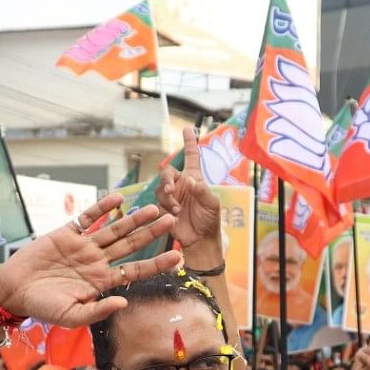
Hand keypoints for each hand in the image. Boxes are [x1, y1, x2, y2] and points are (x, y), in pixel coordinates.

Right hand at [0, 194, 182, 328]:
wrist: (14, 291)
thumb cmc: (42, 307)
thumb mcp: (71, 316)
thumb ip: (98, 311)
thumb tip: (124, 301)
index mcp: (101, 282)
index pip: (135, 271)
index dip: (156, 264)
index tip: (178, 257)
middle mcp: (97, 262)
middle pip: (130, 245)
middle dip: (151, 234)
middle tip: (172, 220)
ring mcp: (83, 246)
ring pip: (114, 229)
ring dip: (133, 219)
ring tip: (153, 207)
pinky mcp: (67, 233)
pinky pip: (88, 218)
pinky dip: (102, 208)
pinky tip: (118, 198)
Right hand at [158, 128, 221, 250]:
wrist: (200, 241)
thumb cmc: (210, 221)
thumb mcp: (212, 205)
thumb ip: (202, 191)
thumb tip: (190, 181)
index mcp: (194, 179)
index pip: (191, 156)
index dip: (189, 142)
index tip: (187, 128)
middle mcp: (181, 185)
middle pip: (166, 172)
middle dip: (166, 179)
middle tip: (171, 190)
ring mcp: (172, 197)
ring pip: (160, 188)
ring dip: (168, 198)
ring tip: (178, 210)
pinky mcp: (163, 209)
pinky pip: (157, 203)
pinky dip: (165, 209)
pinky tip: (174, 217)